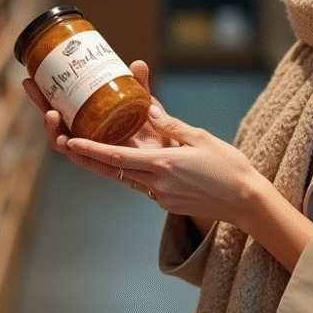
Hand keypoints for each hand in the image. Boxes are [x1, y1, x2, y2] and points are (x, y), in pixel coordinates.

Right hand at [22, 60, 184, 182]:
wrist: (179, 158)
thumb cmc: (159, 130)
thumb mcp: (147, 103)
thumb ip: (140, 86)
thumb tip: (138, 64)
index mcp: (92, 119)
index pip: (61, 105)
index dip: (44, 94)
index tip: (32, 78)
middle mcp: (89, 135)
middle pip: (57, 122)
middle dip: (41, 105)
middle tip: (32, 87)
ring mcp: (97, 151)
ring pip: (65, 143)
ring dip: (54, 130)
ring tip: (51, 115)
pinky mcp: (110, 165)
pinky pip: (87, 162)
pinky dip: (75, 153)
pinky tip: (66, 141)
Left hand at [65, 105, 266, 231]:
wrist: (247, 202)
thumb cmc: (229, 167)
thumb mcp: (200, 137)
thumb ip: (171, 125)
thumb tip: (147, 109)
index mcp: (162, 165)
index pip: (116, 156)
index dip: (90, 149)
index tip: (69, 141)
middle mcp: (156, 184)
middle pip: (113, 170)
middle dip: (88, 157)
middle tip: (66, 145)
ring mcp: (161, 197)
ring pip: (127, 178)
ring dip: (110, 164)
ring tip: (91, 148)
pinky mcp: (169, 203)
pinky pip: (146, 185)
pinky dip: (136, 172)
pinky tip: (138, 160)